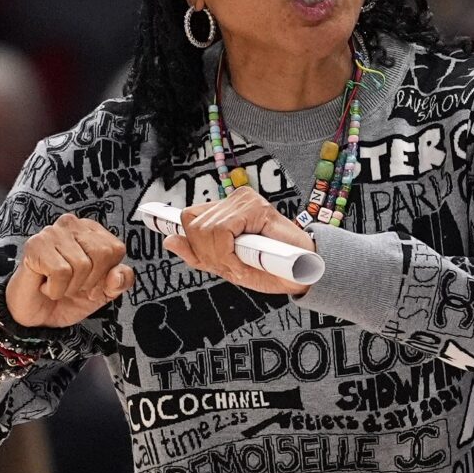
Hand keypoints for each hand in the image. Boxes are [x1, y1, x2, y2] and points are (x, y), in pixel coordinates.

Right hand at [5, 214, 134, 328]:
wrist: (37, 317)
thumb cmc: (68, 298)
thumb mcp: (104, 292)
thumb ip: (120, 282)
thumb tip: (118, 274)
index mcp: (92, 230)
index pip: (116, 249)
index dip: (105, 275)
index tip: (89, 284)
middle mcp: (72, 224)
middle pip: (101, 254)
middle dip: (89, 281)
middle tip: (72, 285)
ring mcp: (52, 232)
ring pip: (81, 264)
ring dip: (70, 287)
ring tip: (57, 284)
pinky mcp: (35, 245)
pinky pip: (61, 272)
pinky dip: (55, 289)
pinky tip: (45, 284)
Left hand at [162, 189, 314, 296]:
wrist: (304, 272)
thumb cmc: (269, 268)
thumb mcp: (226, 267)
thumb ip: (199, 255)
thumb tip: (169, 241)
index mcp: (224, 211)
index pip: (189, 219)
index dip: (191, 242)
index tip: (197, 253)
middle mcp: (232, 200)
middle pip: (193, 225)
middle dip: (206, 254)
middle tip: (230, 267)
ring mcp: (244, 200)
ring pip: (205, 229)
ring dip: (219, 257)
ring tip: (240, 265)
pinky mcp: (256, 206)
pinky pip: (222, 232)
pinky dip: (228, 254)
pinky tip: (244, 261)